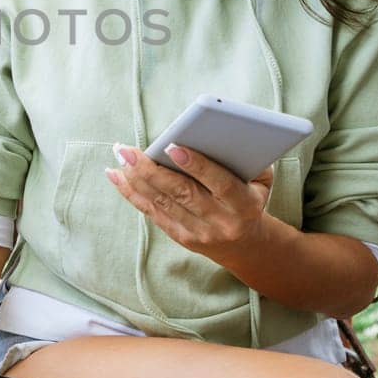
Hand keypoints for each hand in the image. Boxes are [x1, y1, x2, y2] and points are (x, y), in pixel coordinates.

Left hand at [106, 143, 274, 255]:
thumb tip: (221, 132)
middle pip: (181, 194)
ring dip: (136, 178)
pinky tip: (116, 174)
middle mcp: (220, 222)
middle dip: (151, 170)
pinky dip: (132, 192)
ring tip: (120, 155)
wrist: (246, 245)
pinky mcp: (181, 237)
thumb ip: (248, 158)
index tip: (172, 146)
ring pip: (162, 203)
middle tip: (128, 150)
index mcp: (244, 205)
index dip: (196, 166)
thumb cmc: (250, 198)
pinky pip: (152, 213)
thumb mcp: (261, 180)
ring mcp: (198, 233)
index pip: (219, 184)